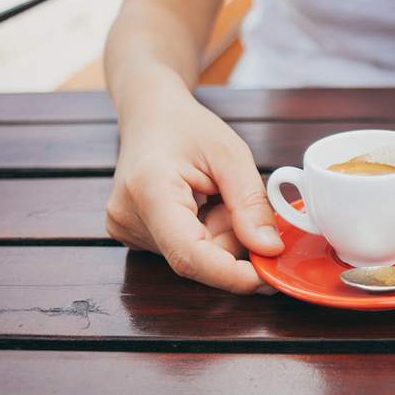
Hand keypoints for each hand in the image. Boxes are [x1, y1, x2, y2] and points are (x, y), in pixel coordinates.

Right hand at [106, 97, 283, 293]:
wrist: (150, 115)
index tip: (267, 278)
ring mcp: (126, 230)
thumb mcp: (231, 154)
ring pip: (195, 257)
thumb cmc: (188, 127)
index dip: (231, 275)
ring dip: (219, 236)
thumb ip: (250, 203)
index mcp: (148, 190)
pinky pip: (185, 250)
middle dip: (232, 241)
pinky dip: (205, 235)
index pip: (190, 255)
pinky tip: (200, 206)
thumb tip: (269, 250)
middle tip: (237, 202)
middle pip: (197, 258)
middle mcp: (128, 217)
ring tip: (213, 196)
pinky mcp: (133, 237)